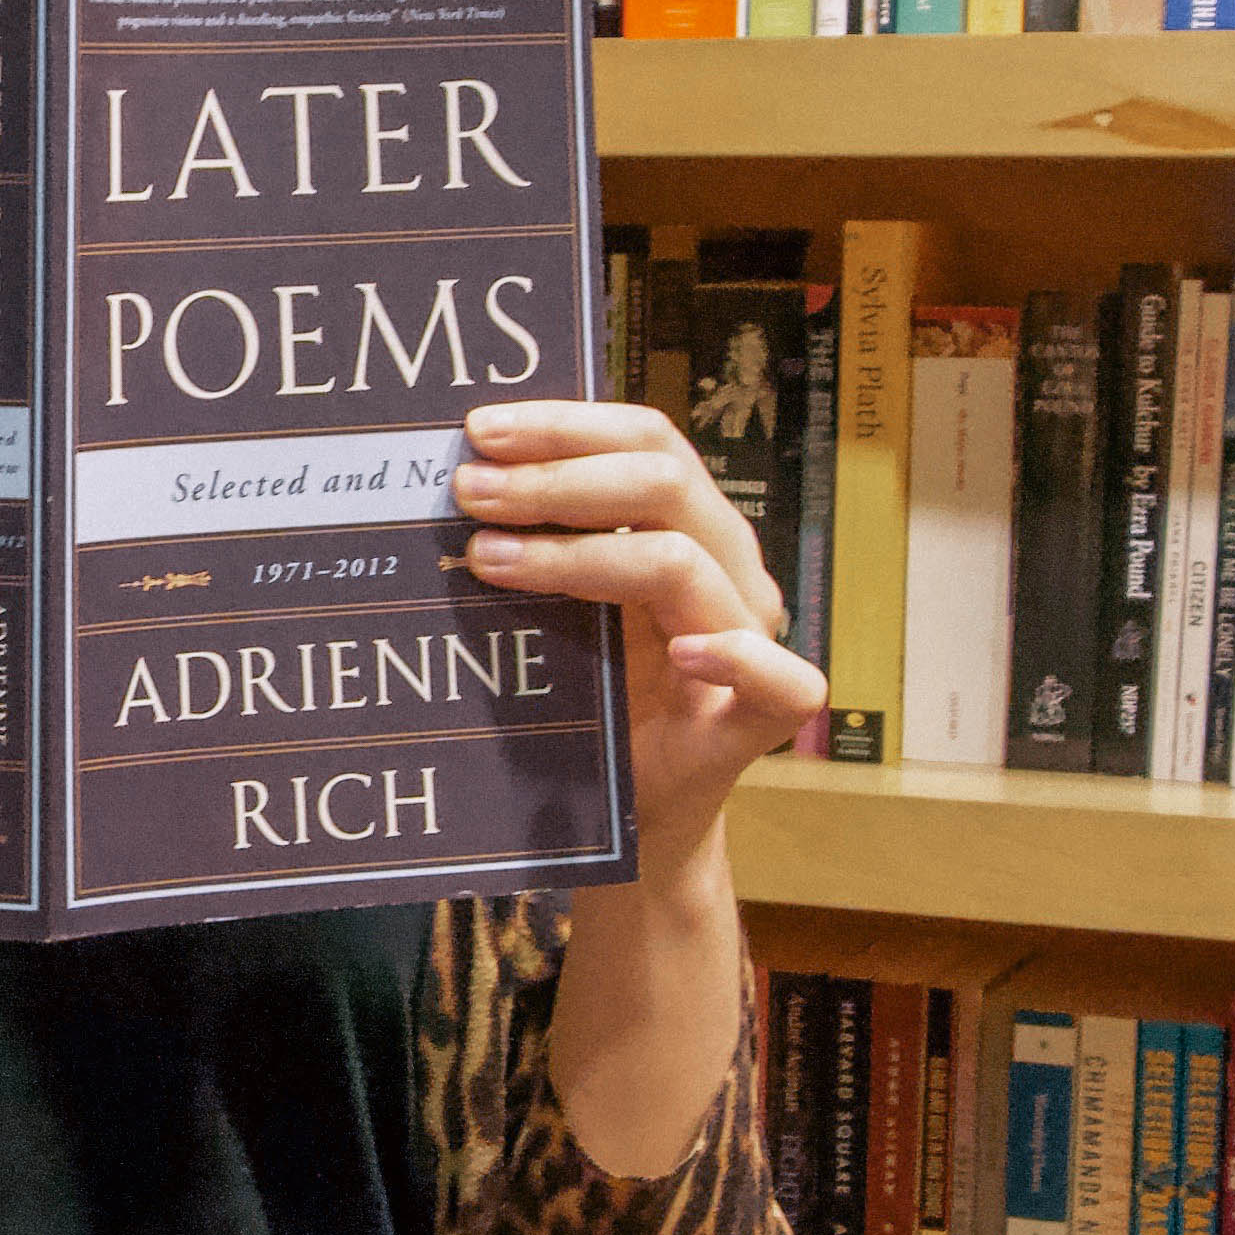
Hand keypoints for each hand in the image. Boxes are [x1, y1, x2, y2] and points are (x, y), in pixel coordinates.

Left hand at [449, 398, 824, 889]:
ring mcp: (753, 636)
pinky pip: (781, 679)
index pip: (646, 440)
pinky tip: (683, 652)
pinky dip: (733, 656)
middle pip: (662, 481)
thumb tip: (453, 479)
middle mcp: (730, 567)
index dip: (566, 425)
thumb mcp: (557, 607)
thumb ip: (535, 543)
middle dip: (555, 478)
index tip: (479, 429)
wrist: (630, 810)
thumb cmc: (591, 695)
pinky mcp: (760, 716)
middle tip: (469, 490)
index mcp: (690, 524)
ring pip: (681, 562)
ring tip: (488, 559)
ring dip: (577, 554)